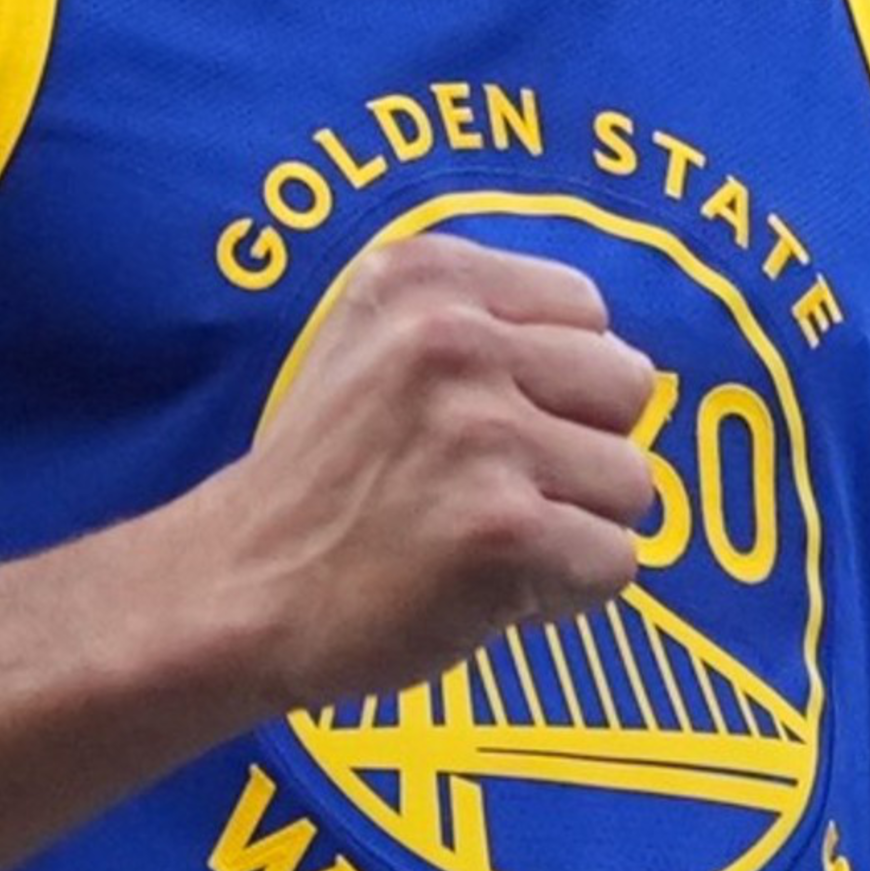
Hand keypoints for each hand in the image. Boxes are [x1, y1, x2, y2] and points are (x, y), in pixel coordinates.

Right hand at [207, 233, 658, 706]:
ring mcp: (480, 434)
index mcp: (428, 276)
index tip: (489, 425)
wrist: (238, 589)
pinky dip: (566, 594)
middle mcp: (454, 339)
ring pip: (631, 481)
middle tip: (496, 490)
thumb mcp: (377, 342)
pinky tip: (490, 589)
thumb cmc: (327, 476)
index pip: (588, 313)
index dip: (558, 383)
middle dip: (582, 449)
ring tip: (486, 541)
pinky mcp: (502, 530)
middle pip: (628, 388)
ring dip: (576, 527)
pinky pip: (614, 562)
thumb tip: (627, 363)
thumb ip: (489, 324)